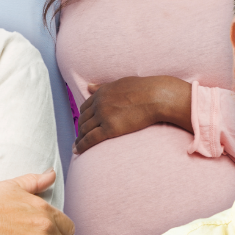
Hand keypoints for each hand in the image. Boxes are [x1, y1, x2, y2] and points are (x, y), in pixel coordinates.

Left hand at [74, 76, 191, 154]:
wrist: (156, 96)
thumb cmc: (144, 89)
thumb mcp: (120, 83)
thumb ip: (103, 86)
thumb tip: (88, 87)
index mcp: (101, 93)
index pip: (85, 107)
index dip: (82, 118)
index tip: (82, 125)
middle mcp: (99, 103)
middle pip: (83, 119)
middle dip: (80, 129)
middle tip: (79, 138)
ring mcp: (103, 115)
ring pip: (84, 130)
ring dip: (79, 139)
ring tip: (77, 147)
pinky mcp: (110, 128)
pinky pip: (90, 139)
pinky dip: (82, 146)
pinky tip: (78, 151)